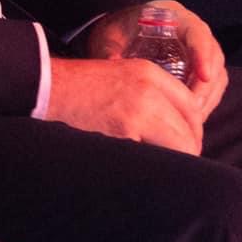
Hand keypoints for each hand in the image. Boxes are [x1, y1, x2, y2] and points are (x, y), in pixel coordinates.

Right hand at [45, 57, 204, 154]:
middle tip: (180, 162)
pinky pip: (155, 158)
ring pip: (179, 146)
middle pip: (190, 129)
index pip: (192, 106)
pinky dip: (155, 166)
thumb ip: (151, 93)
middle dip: (189, 149)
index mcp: (149, 72)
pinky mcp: (123, 134)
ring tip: (166, 169)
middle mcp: (148, 90)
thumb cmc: (81, 86)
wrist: (46, 87)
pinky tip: (144, 167)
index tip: (189, 142)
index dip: (195, 129)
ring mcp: (137, 113)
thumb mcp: (121, 74)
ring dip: (177, 160)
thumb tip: (177, 125)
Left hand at [81, 0, 227, 119]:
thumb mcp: (110, 37)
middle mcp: (191, 31)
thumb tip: (113, 65)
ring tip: (191, 118)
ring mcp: (199, 50)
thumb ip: (110, 50)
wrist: (121, 32)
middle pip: (214, 56)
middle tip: (192, 109)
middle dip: (206, 84)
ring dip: (208, 97)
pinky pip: (213, 86)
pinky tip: (190, 117)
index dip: (203, 53)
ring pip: (217, 74)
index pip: (197, 32)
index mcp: (172, 16)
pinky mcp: (200, 68)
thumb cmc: (117, 31)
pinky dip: (205, 102)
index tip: (204, 75)